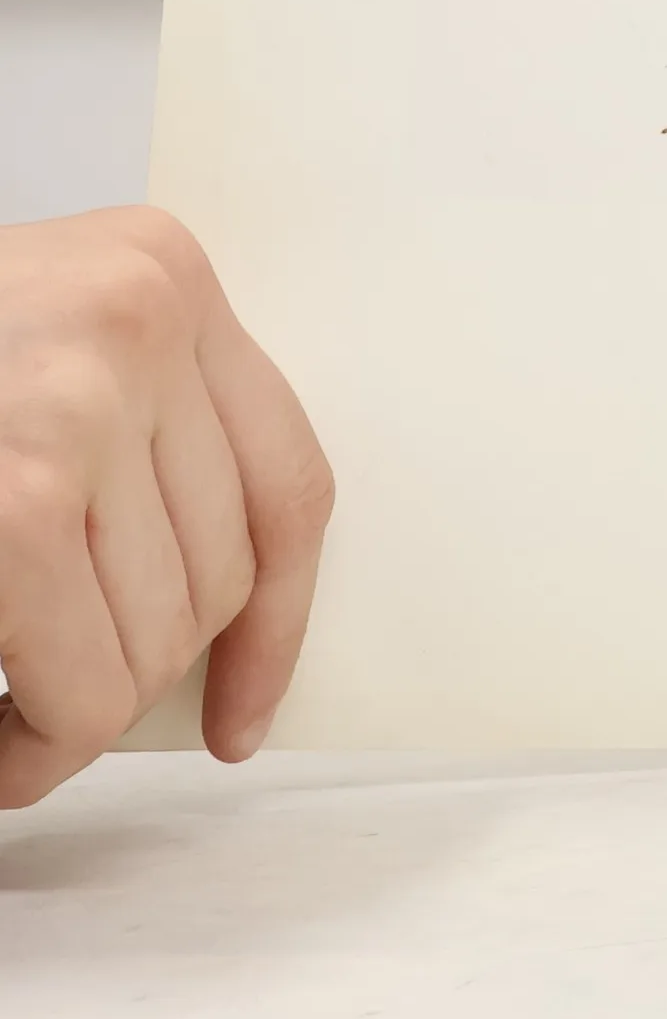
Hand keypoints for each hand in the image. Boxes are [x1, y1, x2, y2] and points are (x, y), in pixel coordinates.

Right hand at [0, 208, 331, 805]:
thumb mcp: (39, 346)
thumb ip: (132, 432)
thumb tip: (216, 623)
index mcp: (159, 270)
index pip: (288, 476)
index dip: (279, 618)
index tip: (244, 709)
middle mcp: (139, 318)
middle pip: (223, 570)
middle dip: (144, 669)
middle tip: (60, 701)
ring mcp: (77, 402)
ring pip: (158, 639)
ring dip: (81, 716)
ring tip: (15, 722)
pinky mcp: (17, 500)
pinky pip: (79, 684)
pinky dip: (40, 747)